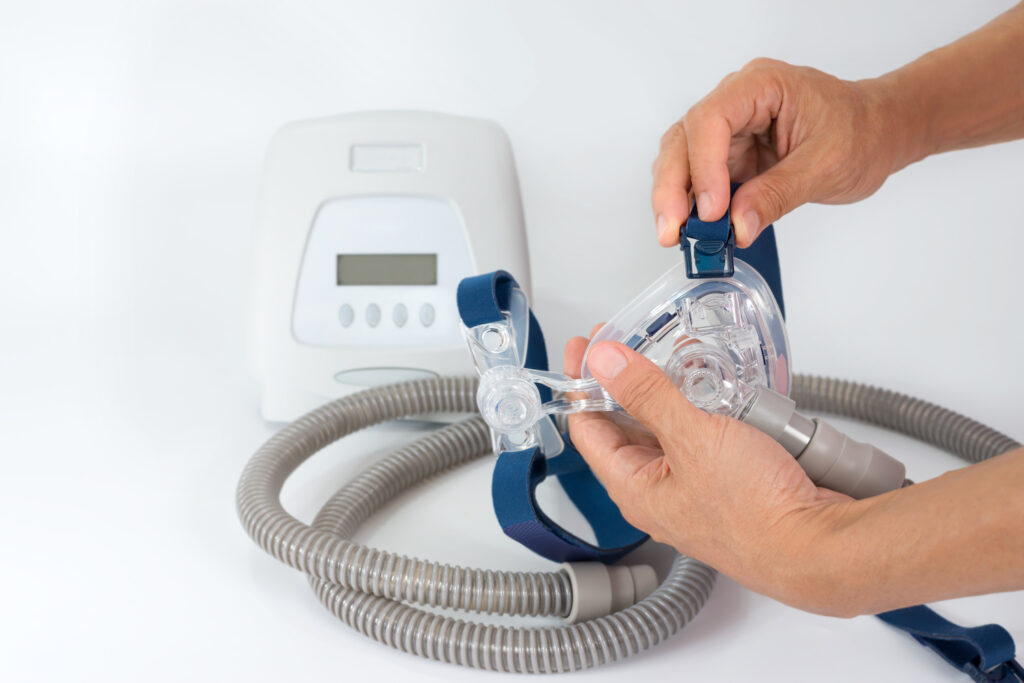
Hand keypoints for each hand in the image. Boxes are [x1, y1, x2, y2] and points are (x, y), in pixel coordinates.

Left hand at [564, 331, 858, 615]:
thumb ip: (647, 394)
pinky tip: (712, 382)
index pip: (588, 429)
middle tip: (626, 343)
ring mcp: (693, 487)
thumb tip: (605, 361)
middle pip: (625, 427)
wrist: (818, 544)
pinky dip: (702, 405)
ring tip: (669, 354)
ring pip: (667, 428)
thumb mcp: (692, 438)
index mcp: (634, 487)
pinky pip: (703, 435)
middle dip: (623, 382)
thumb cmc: (756, 513)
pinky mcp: (727, 480)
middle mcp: (658, 491)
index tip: (584, 346)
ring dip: (666, 390)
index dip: (581, 383)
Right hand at [652, 58, 908, 246]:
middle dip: (673, 186)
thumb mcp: (827, 166)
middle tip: (672, 230)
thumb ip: (779, 194)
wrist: (878, 133)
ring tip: (676, 235)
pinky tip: (689, 229)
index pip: (712, 119)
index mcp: (762, 85)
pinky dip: (690, 205)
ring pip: (681, 158)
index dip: (704, 165)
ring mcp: (730, 129)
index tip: (713, 209)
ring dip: (673, 198)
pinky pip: (697, 178)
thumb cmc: (862, 132)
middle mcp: (737, 101)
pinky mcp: (729, 156)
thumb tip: (738, 225)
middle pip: (684, 138)